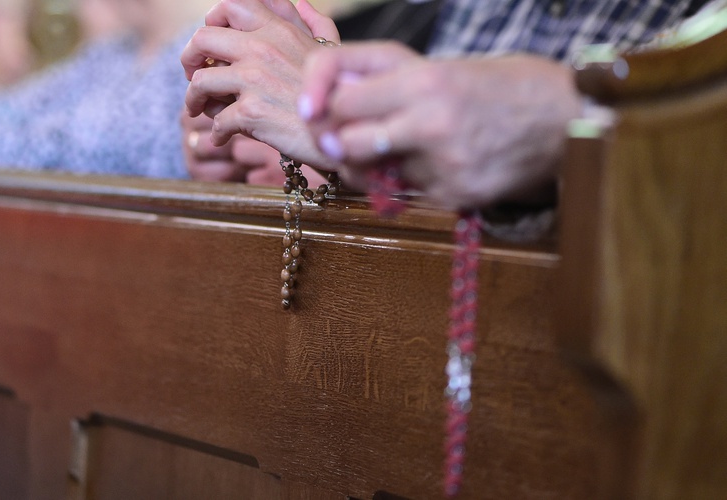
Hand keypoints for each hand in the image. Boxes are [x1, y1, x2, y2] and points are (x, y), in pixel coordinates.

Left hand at [181, 0, 339, 168]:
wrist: (344, 133)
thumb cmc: (340, 96)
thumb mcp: (332, 52)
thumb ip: (317, 25)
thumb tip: (302, 4)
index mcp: (279, 31)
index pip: (231, 5)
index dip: (212, 20)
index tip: (212, 43)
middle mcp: (263, 48)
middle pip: (202, 38)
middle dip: (189, 58)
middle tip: (193, 75)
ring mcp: (255, 80)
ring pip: (201, 81)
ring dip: (194, 99)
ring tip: (198, 110)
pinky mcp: (251, 112)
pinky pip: (217, 121)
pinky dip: (215, 133)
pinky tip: (222, 138)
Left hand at [300, 42, 583, 208]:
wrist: (564, 119)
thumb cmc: (497, 86)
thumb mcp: (441, 64)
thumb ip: (385, 78)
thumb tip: (330, 102)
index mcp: (424, 78)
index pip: (341, 96)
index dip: (322, 104)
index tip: (315, 114)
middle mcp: (430, 120)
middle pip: (345, 141)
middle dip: (340, 141)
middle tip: (348, 139)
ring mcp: (444, 164)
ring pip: (371, 174)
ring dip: (373, 166)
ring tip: (400, 151)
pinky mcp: (456, 196)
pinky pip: (408, 195)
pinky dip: (413, 183)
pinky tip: (442, 166)